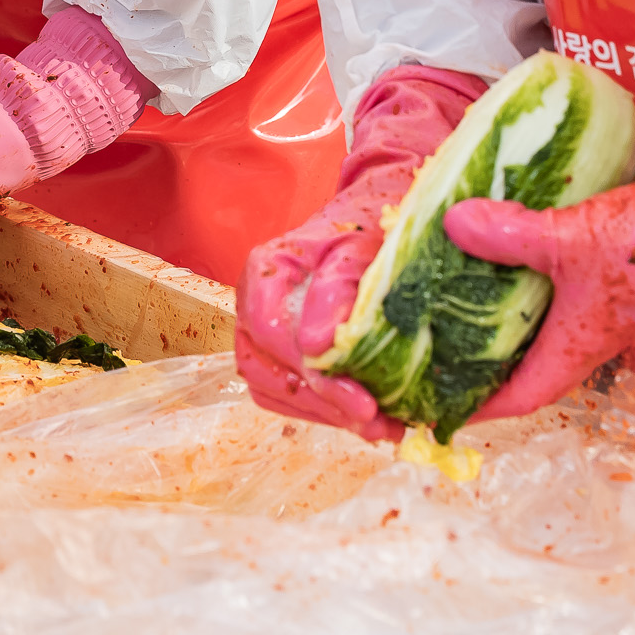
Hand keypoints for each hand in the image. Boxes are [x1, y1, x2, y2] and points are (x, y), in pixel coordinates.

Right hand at [233, 64, 481, 436]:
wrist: (380, 210)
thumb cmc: (374, 223)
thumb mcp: (365, 246)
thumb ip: (340, 289)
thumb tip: (318, 345)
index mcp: (267, 267)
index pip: (268, 329)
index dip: (311, 373)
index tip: (363, 401)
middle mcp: (253, 298)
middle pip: (262, 367)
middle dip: (321, 403)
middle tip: (379, 423)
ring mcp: (263, 326)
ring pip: (271, 387)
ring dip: (323, 414)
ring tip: (380, 425)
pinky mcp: (282, 348)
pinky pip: (286, 393)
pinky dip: (323, 410)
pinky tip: (365, 413)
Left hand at [445, 63, 634, 421]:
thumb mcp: (569, 239)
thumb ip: (511, 235)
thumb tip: (455, 225)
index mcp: (576, 349)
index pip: (521, 397)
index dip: (482, 408)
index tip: (444, 409)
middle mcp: (591, 341)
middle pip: (531, 370)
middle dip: (489, 368)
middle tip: (443, 354)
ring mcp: (605, 314)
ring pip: (548, 334)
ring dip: (512, 328)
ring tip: (464, 308)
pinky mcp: (613, 285)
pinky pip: (562, 301)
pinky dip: (532, 292)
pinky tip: (510, 263)